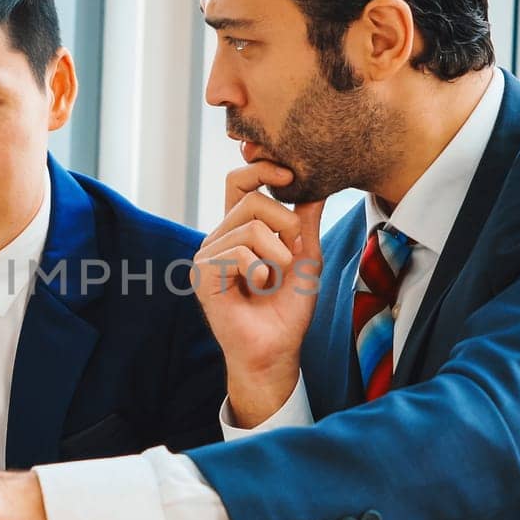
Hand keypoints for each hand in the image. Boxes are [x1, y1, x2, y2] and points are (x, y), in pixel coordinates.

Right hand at [193, 161, 325, 426]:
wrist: (277, 349)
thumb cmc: (288, 308)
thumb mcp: (306, 256)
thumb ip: (305, 221)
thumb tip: (317, 185)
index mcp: (240, 228)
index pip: (240, 182)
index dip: (262, 169)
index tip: (291, 176)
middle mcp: (220, 236)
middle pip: (251, 198)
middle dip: (284, 222)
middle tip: (293, 253)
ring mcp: (208, 253)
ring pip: (249, 226)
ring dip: (277, 254)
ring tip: (275, 278)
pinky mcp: (203, 273)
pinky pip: (238, 252)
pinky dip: (260, 270)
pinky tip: (259, 288)